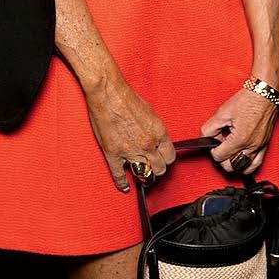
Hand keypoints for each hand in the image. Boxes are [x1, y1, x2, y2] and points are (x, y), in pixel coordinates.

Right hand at [85, 77, 174, 192]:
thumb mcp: (150, 112)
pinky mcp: (114, 154)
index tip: (162, 159)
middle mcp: (147, 144)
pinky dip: (122, 183)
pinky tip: (125, 186)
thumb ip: (155, 129)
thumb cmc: (127, 97)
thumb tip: (156, 140)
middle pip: (159, 168)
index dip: (166, 159)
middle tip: (153, 167)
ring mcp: (130, 151)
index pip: (170, 156)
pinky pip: (120, 175)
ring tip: (142, 176)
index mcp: (158, 132)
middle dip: (157, 168)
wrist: (108, 92)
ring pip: (144, 175)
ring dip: (144, 176)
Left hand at [201, 87, 278, 174]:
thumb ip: (210, 127)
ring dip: (234, 163)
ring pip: (244, 169)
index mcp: (240, 139)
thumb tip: (205, 137)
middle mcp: (251, 146)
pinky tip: (241, 156)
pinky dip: (247, 164)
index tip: (213, 142)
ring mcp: (260, 147)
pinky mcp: (265, 144)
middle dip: (222, 157)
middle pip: (231, 167)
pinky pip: (256, 163)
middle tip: (220, 144)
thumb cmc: (248, 99)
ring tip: (230, 151)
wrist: (264, 92)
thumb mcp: (223, 112)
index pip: (220, 157)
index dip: (213, 149)